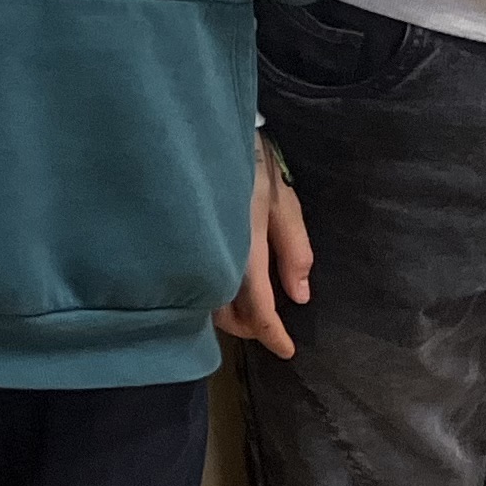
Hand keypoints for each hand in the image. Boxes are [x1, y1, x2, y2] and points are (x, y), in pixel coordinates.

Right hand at [212, 135, 311, 356]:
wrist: (205, 135)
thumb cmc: (254, 166)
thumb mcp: (284, 203)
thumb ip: (294, 251)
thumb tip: (300, 297)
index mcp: (246, 248)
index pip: (258, 306)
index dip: (273, 333)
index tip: (287, 351)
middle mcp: (216, 255)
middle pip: (227, 313)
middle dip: (250, 328)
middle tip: (270, 330)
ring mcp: (196, 250)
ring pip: (208, 302)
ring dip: (229, 315)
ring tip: (249, 312)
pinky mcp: (184, 243)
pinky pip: (197, 282)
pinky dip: (212, 297)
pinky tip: (223, 289)